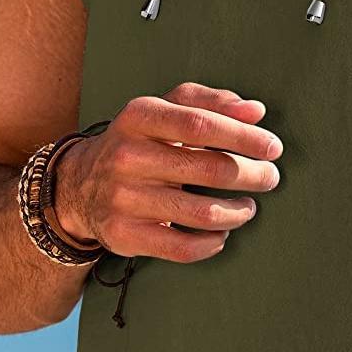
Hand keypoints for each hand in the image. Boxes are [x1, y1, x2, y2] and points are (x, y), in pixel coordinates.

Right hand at [52, 83, 281, 264]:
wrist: (79, 184)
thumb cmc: (138, 142)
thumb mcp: (163, 109)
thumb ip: (209, 102)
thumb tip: (254, 111)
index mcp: (139, 117)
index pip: (201, 125)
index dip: (244, 137)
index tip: (272, 148)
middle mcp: (127, 156)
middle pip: (209, 169)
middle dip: (252, 175)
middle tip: (269, 178)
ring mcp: (123, 199)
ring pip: (202, 213)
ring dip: (238, 212)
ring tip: (248, 207)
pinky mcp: (124, 235)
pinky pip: (183, 248)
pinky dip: (213, 243)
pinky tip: (221, 232)